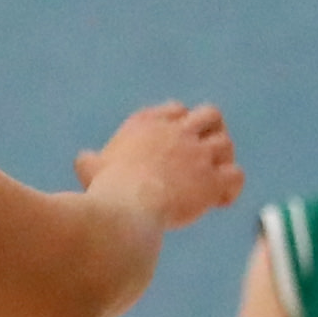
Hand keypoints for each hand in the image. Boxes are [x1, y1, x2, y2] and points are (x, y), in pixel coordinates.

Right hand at [78, 101, 245, 233]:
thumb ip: (90, 161)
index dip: (183, 125)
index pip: (177, 109)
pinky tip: (220, 201)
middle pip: (211, 115)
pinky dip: (232, 188)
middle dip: (212, 132)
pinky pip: (236, 175)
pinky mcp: (211, 179)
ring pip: (226, 143)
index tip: (179, 144)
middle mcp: (176, 131)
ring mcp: (197, 153)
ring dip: (223, 160)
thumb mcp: (90, 169)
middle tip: (207, 156)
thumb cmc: (105, 190)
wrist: (126, 207)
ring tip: (213, 180)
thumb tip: (82, 159)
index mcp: (148, 123)